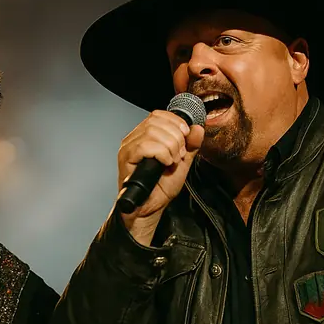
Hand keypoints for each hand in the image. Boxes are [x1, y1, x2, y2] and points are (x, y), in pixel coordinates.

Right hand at [117, 110, 203, 243]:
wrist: (149, 209)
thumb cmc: (160, 188)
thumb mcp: (183, 163)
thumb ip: (191, 146)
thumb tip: (198, 128)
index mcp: (145, 136)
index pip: (158, 115)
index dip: (175, 121)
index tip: (186, 134)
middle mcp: (134, 139)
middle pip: (156, 121)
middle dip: (175, 136)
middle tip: (180, 154)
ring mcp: (128, 148)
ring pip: (152, 132)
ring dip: (170, 146)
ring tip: (172, 161)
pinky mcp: (125, 158)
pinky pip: (145, 145)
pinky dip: (162, 153)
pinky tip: (165, 164)